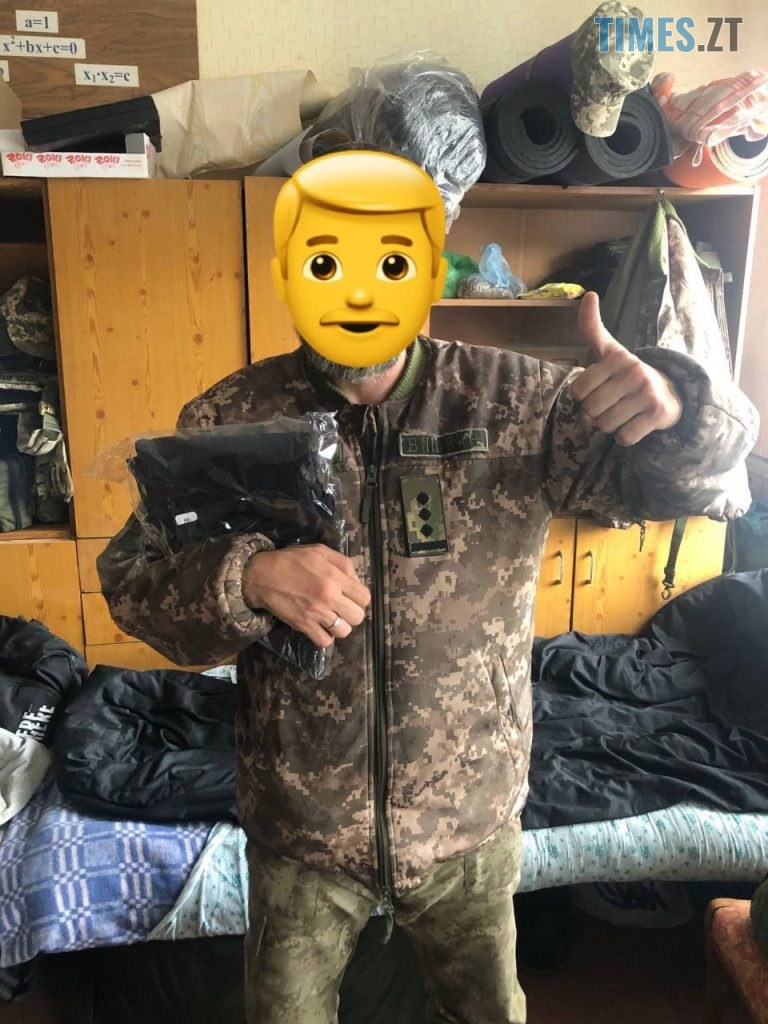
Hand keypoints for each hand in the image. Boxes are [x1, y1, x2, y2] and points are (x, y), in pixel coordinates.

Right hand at [242, 544, 370, 648]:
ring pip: (343, 631)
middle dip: (351, 613)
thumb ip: (343, 563)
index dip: (359, 598)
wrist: (262, 575)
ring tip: (330, 619)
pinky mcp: (303, 625)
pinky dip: (324, 637)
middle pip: (358, 617)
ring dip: (339, 627)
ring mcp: (316, 613)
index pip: (364, 598)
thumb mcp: (320, 551)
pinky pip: (325, 641)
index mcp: (335, 578)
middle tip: (340, 608)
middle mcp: (329, 597)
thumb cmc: (291, 560)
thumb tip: (356, 580)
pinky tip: (320, 628)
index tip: (349, 597)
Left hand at [570, 292, 682, 445]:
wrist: (671, 392)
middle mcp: (634, 371)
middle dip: (596, 413)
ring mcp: (648, 393)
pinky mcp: (659, 414)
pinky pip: (624, 437)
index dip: (583, 396)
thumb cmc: (628, 374)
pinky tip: (635, 423)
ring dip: (610, 425)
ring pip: (606, 425)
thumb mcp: (610, 350)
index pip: (578, 390)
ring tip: (624, 412)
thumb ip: (592, 328)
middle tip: (612, 404)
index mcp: (618, 357)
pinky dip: (625, 436)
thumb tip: (589, 295)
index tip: (599, 388)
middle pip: (590, 410)